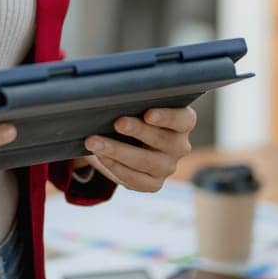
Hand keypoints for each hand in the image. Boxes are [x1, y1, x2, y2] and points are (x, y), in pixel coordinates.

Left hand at [80, 106, 196, 191]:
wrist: (126, 141)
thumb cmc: (133, 113)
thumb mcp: (137, 105)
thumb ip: (134, 100)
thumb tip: (111, 95)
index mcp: (183, 122)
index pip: (183, 119)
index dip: (167, 117)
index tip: (148, 114)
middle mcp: (179, 146)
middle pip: (162, 140)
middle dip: (137, 131)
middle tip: (117, 123)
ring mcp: (168, 167)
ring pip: (145, 162)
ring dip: (117, 151)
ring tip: (94, 141)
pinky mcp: (153, 184)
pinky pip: (135, 178)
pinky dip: (115, 166)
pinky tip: (100, 156)